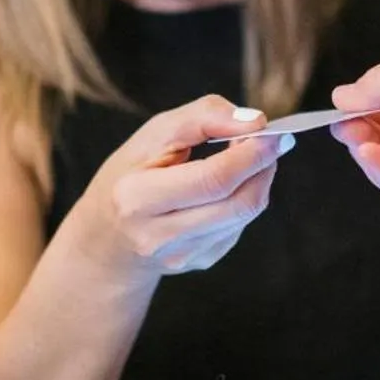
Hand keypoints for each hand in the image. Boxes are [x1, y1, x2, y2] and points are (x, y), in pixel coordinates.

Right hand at [73, 95, 289, 279]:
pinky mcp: (200, 262)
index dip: (251, 154)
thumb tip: (254, 121)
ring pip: (245, 214)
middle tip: (271, 139)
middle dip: (263, 165)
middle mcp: (158, 236)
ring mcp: (181, 256)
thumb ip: (202, 118)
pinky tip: (227, 186)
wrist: (107, 236)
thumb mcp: (152, 135)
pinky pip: (239, 226)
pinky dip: (244, 198)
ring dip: (258, 179)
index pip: (213, 179)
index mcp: (137, 199)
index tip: (271, 131)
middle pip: (238, 202)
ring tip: (246, 156)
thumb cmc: (130, 174)